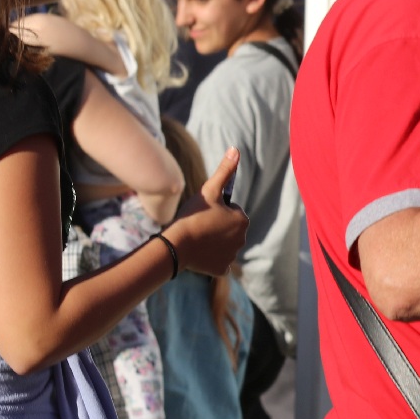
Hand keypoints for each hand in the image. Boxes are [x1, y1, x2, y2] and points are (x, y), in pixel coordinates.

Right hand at [164, 147, 249, 276]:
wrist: (176, 245)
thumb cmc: (192, 215)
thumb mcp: (209, 190)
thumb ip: (224, 170)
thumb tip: (235, 149)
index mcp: (243, 219)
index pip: (230, 212)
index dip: (216, 211)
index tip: (204, 214)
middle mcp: (243, 238)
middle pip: (227, 229)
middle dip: (216, 227)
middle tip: (199, 226)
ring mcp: (232, 255)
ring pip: (222, 245)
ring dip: (213, 242)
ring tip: (197, 239)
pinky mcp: (222, 269)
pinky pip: (217, 262)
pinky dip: (209, 259)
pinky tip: (199, 254)